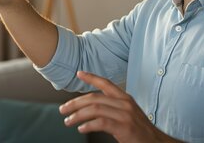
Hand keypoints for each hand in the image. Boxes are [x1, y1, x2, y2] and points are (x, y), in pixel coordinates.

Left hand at [59, 71, 177, 142]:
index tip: (79, 73)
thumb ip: (113, 108)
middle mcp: (125, 103)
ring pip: (95, 109)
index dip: (92, 77)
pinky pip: (102, 122)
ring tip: (68, 121)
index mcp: (125, 98)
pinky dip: (88, 125)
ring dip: (78, 115)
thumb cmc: (140, 131)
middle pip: (94, 98)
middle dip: (75, 103)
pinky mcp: (124, 127)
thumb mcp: (128, 114)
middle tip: (63, 109)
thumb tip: (92, 108)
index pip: (106, 83)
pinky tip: (81, 129)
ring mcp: (125, 115)